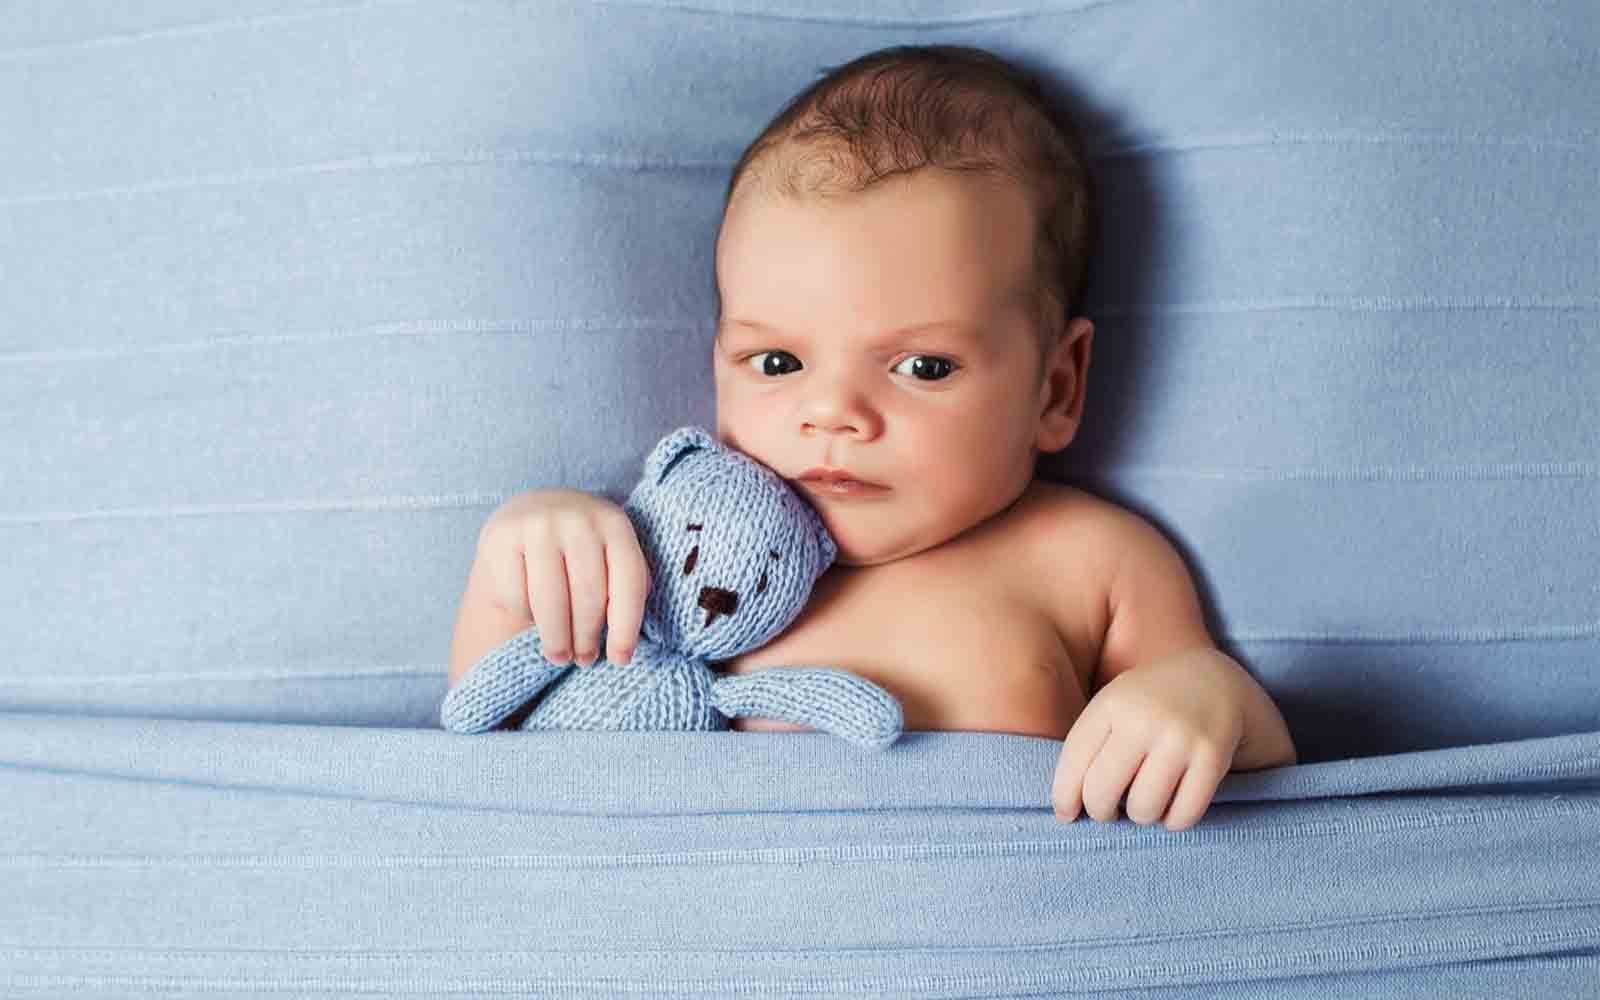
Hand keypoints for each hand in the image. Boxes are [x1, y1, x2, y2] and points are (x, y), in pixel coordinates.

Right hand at [474, 488, 649, 666]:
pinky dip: (526, 616)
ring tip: (560, 656)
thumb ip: (628, 583)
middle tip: (585, 660)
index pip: (628, 582)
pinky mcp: (500, 538)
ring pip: (550, 602)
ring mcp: (536, 525)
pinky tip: (533, 617)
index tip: (619, 660)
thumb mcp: (612, 553)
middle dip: (587, 638)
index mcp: (614, 523)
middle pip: (588, 596)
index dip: (625, 628)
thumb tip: (626, 637)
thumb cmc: (582, 546)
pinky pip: (517, 596)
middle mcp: (577, 518)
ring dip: (557, 639)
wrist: (533, 510)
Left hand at [1051, 650, 1246, 831]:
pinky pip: (1183, 815)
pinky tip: (1172, 808)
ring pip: (1143, 809)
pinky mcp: (1212, 756)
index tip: (1067, 814)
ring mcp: (1179, 737)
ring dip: (1141, 815)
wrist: (1213, 678)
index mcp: (1111, 704)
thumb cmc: (1150, 703)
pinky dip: (1174, 821)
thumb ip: (1090, 746)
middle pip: (1102, 793)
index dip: (1065, 797)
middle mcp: (1142, 719)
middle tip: (1111, 809)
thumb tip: (1065, 811)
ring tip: (1146, 801)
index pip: (1074, 762)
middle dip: (1101, 812)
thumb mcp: (1114, 705)